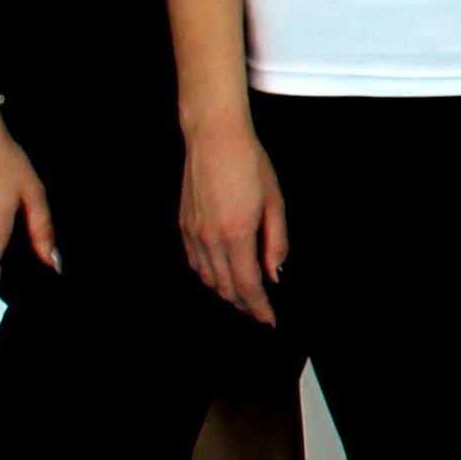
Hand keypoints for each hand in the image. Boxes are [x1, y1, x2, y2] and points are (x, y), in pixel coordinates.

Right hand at [179, 122, 287, 328]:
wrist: (214, 138)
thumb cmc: (250, 165)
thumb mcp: (275, 203)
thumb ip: (276, 242)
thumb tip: (274, 274)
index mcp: (236, 234)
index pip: (248, 285)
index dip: (259, 308)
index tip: (270, 321)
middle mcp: (210, 239)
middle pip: (225, 288)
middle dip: (243, 306)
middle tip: (259, 314)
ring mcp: (193, 233)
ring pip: (208, 279)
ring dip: (225, 294)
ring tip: (243, 301)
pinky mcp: (184, 225)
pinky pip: (195, 263)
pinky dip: (208, 278)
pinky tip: (220, 278)